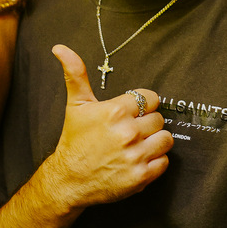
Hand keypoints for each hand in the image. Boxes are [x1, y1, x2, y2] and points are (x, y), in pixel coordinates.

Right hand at [44, 45, 172, 209]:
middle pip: (159, 119)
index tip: (131, 113)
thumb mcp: (76, 105)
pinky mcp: (141, 176)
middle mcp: (128, 132)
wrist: (69, 179)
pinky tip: (137, 160)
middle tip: (130, 132)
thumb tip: (61, 48)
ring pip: (165, 139)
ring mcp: (136, 155)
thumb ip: (75, 73)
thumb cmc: (74, 140)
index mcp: (115, 111)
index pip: (151, 99)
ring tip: (137, 145)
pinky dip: (155, 162)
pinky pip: (164, 162)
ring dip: (154, 142)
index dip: (142, 105)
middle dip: (146, 124)